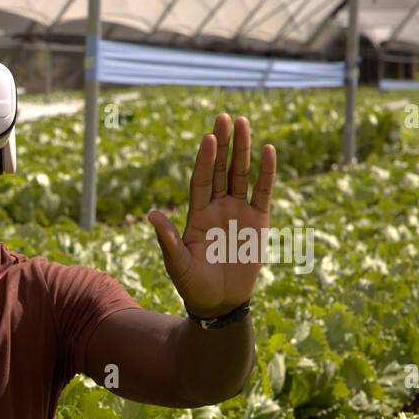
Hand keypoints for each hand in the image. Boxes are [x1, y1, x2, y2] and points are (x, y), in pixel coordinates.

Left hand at [147, 113, 276, 317]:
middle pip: (220, 169)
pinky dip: (266, 172)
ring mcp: (238, 211)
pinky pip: (263, 191)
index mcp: (196, 214)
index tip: (208, 137)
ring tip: (244, 122)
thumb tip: (150, 214)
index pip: (201, 180)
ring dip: (243, 149)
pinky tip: (268, 151)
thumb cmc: (193, 284)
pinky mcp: (258, 220)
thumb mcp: (177, 263)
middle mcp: (217, 207)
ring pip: (241, 174)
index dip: (204, 159)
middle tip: (224, 116)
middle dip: (223, 144)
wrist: (219, 302)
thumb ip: (167, 238)